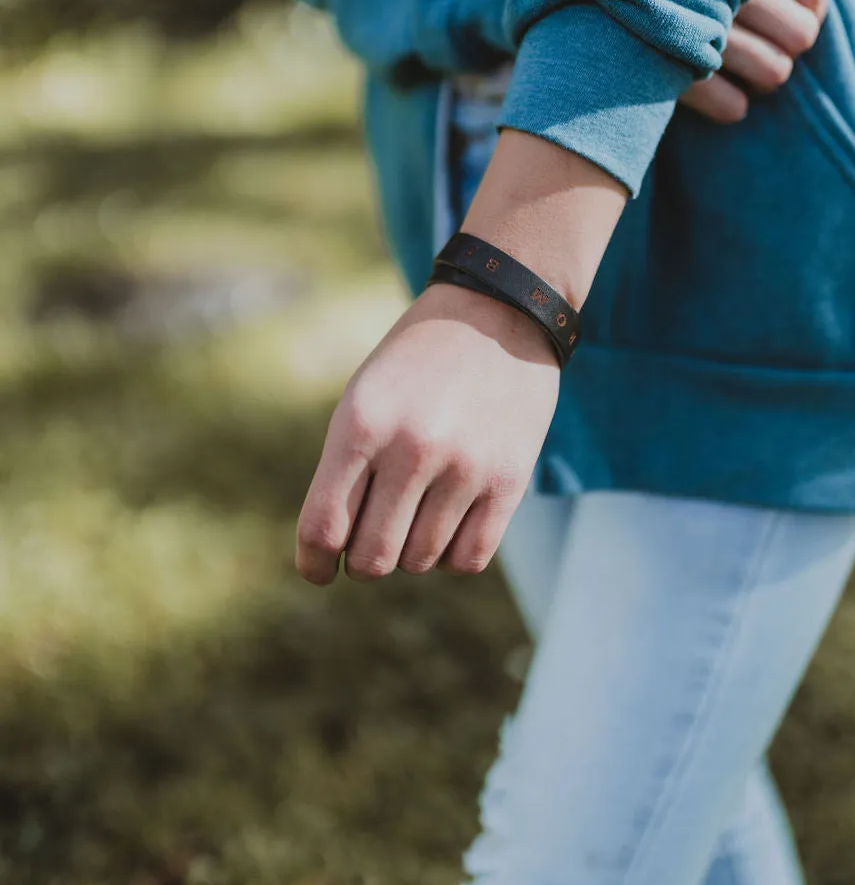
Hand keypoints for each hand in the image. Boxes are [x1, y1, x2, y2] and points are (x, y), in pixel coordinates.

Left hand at [296, 281, 559, 582]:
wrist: (498, 314)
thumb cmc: (416, 364)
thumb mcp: (363, 399)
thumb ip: (344, 471)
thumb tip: (336, 553)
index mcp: (361, 424)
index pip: (324, 527)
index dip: (314, 563)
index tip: (319, 570)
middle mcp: (412, 448)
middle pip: (373, 557)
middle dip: (364, 561)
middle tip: (372, 540)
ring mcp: (465, 466)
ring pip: (420, 561)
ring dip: (411, 553)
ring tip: (416, 516)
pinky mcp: (509, 480)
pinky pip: (468, 558)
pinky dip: (450, 557)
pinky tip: (447, 528)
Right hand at [683, 0, 841, 123]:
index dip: (810, 8)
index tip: (786, 7)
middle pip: (802, 35)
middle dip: (789, 43)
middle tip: (764, 40)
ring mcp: (701, 28)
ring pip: (775, 72)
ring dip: (763, 73)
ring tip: (740, 65)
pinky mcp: (675, 71)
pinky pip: (732, 106)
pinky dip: (730, 104)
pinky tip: (716, 93)